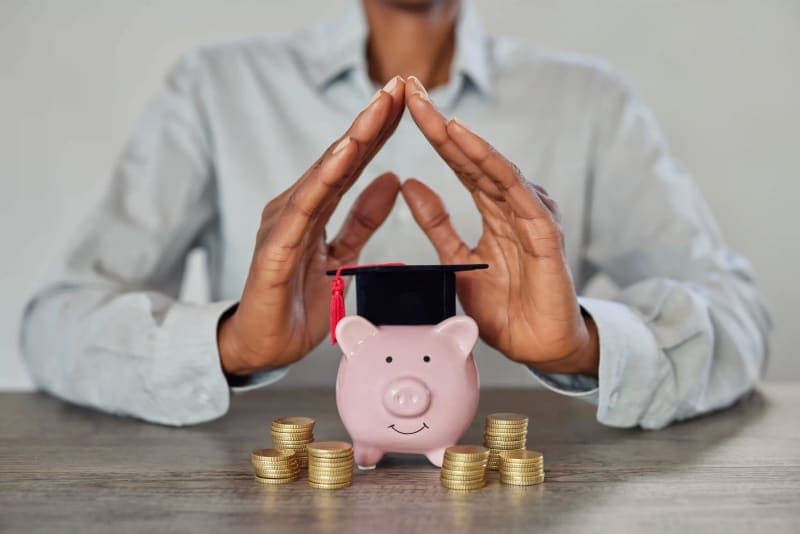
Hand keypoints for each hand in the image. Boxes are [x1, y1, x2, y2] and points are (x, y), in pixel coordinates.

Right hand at [219, 77, 406, 374]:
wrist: (262, 345)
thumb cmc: (295, 302)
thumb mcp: (342, 257)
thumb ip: (361, 219)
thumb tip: (392, 180)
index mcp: (315, 209)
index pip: (352, 164)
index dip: (378, 132)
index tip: (405, 102)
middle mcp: (297, 207)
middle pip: (340, 158)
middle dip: (370, 121)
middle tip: (398, 87)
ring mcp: (284, 223)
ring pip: (325, 174)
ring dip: (354, 139)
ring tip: (379, 108)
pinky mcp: (276, 246)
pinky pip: (306, 208)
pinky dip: (326, 178)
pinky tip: (345, 154)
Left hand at [400, 77, 598, 375]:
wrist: (540, 347)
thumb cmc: (505, 308)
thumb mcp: (457, 261)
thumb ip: (437, 225)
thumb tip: (409, 185)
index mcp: (494, 211)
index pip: (460, 164)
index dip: (433, 135)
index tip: (402, 107)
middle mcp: (514, 205)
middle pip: (473, 156)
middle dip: (440, 122)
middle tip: (409, 88)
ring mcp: (531, 215)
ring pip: (492, 167)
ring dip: (461, 137)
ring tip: (430, 111)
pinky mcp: (543, 233)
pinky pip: (514, 192)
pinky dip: (490, 165)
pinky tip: (467, 143)